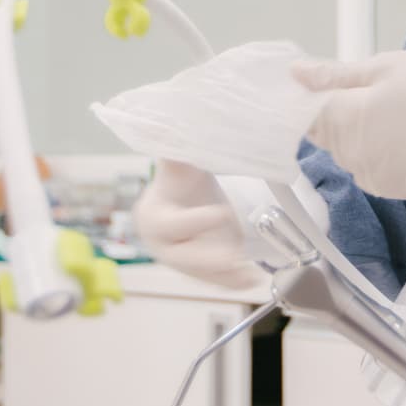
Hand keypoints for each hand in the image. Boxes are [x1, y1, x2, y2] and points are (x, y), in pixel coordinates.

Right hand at [136, 160, 264, 289]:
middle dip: (207, 260)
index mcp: (152, 216)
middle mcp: (162, 245)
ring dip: (226, 276)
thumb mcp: (179, 160)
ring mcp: (182, 260)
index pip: (171, 224)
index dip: (194, 221)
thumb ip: (178, 150)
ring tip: (251, 276)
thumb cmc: (179, 175)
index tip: (222, 213)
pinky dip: (234, 280)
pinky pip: (215, 278)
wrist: (184, 193)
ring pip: (202, 272)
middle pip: (182, 257)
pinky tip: (253, 279)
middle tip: (232, 258)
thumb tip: (181, 126)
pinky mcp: (200, 268)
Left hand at [293, 52, 405, 199]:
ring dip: (360, 135)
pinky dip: (378, 153)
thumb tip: (296, 73)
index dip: (314, 97)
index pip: (305, 113)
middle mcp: (351, 157)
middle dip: (341, 113)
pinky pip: (370, 168)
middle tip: (379, 92)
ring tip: (397, 113)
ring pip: (348, 152)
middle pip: (326, 134)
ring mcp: (372, 177)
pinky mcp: (392, 189)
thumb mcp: (385, 67)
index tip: (334, 84)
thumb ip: (334, 75)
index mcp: (344, 121)